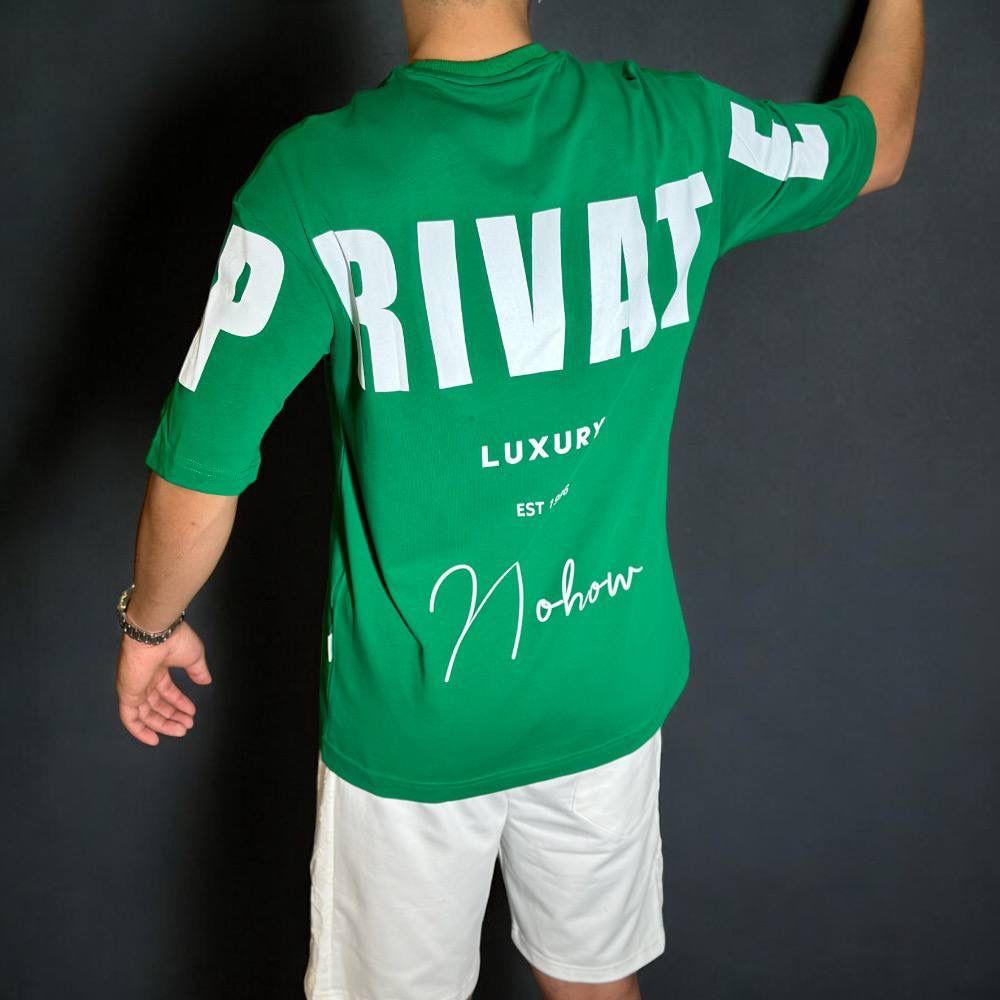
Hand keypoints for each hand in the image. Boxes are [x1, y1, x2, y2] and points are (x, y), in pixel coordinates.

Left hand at [116, 620, 212, 744]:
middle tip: (187, 725)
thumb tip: (206, 681)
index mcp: (158, 667)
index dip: (179, 703)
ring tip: (181, 730)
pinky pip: (130, 718)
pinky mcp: (127, 694)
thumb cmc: (175, 640)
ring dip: (164, 724)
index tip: (191, 713)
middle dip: (173, 716)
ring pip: (146, 713)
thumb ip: (198, 671)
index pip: (167, 691)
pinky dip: (140, 731)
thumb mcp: (194, 657)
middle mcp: (144, 678)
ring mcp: (134, 686)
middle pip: (157, 704)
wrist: (156, 634)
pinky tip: (154, 739)